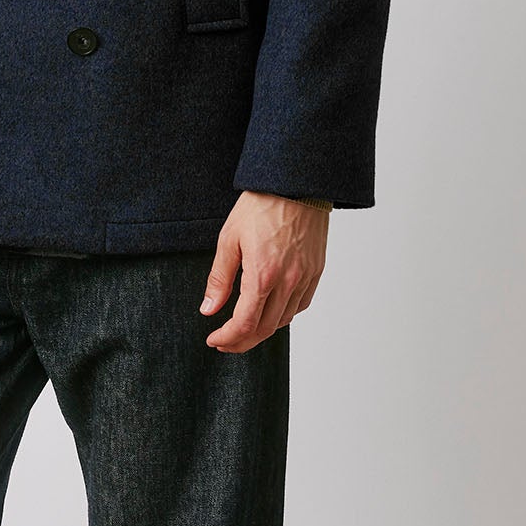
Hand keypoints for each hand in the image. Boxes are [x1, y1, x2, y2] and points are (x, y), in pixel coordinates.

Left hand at [201, 192, 328, 352]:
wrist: (296, 183)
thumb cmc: (261, 205)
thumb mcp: (229, 239)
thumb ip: (219, 279)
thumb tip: (208, 309)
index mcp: (263, 274)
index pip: (245, 323)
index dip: (228, 337)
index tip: (214, 340)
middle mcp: (288, 280)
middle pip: (265, 329)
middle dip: (242, 341)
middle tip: (225, 342)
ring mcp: (305, 277)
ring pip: (284, 320)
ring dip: (262, 330)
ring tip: (244, 329)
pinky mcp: (316, 270)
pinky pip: (300, 305)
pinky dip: (283, 315)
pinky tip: (269, 311)